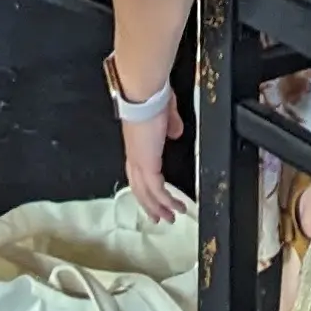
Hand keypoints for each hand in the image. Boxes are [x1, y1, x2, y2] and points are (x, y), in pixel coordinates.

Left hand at [121, 92, 189, 226]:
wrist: (143, 92)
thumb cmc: (152, 95)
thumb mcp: (165, 111)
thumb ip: (170, 123)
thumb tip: (175, 132)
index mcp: (136, 143)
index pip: (137, 171)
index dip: (143, 185)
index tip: (152, 196)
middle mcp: (134, 155)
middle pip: (138, 187)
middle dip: (148, 205)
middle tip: (158, 218)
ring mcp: (139, 160)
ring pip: (145, 192)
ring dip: (157, 207)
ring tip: (169, 218)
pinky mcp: (148, 163)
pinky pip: (157, 189)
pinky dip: (166, 201)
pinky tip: (175, 207)